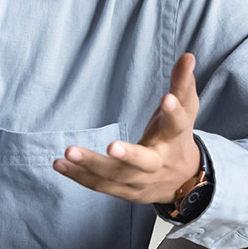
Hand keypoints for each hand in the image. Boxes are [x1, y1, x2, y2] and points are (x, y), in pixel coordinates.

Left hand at [53, 53, 200, 203]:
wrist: (183, 182)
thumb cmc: (177, 138)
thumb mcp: (185, 111)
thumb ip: (182, 85)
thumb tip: (188, 56)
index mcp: (175, 139)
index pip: (177, 124)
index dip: (173, 112)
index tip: (167, 98)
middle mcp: (158, 163)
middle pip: (144, 162)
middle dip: (128, 155)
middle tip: (110, 146)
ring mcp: (141, 181)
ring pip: (116, 176)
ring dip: (91, 165)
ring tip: (68, 152)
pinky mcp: (125, 192)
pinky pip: (100, 185)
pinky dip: (79, 176)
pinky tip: (59, 164)